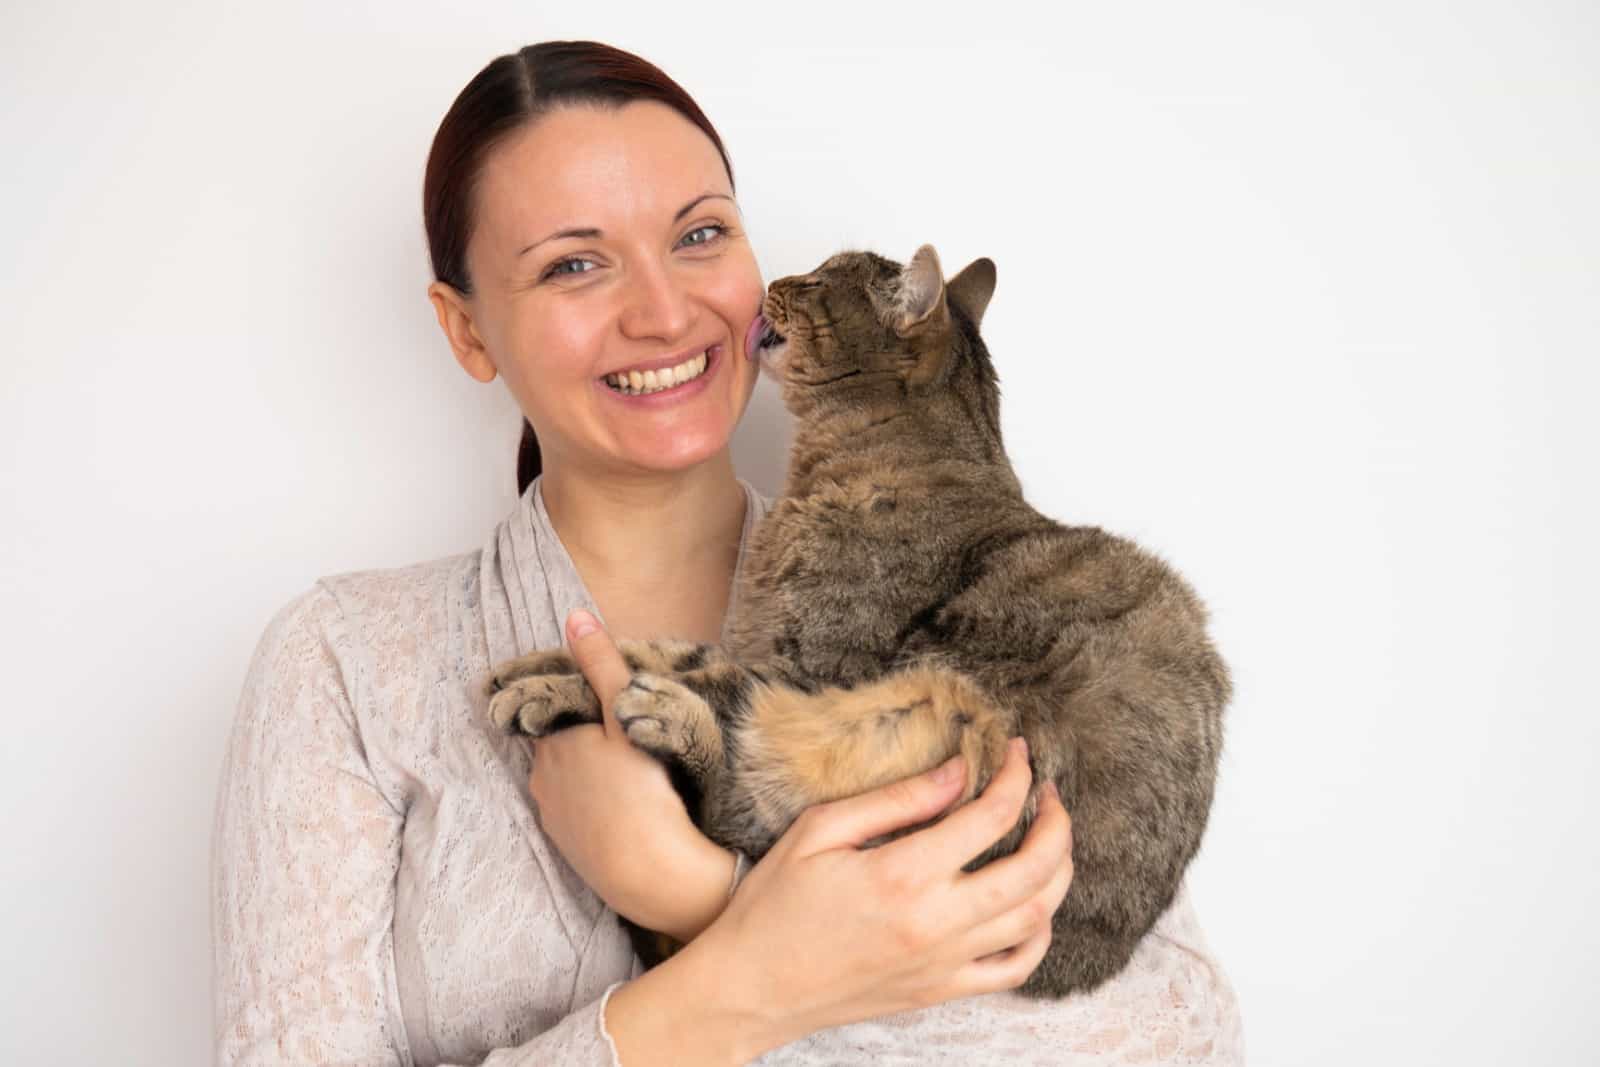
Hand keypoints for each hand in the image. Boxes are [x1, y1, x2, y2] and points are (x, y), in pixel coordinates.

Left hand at [526, 610, 736, 940]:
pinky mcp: (565, 843)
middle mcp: (542, 774)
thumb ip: (601, 665)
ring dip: (584, 769)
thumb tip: (575, 616)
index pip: (553, 705)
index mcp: (554, 738)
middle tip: (620, 733)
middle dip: (580, 733)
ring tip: (624, 770)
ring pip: (564, 776)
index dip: (576, 698)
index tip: (601, 701)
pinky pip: (573, 809)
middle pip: (557, 741)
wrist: (648, 870)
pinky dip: (589, 801)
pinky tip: (618, 803)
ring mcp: (552, 811)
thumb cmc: (642, 787)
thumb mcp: (625, 715)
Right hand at [692, 736, 1073, 1053]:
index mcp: (902, 874)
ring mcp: (944, 964)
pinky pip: (1015, 968)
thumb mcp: (819, 831)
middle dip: (1057, 823)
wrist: (750, 988)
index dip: (1017, 776)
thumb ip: (895, 800)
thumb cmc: (773, 904)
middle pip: (1035, 869)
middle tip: (1048, 793)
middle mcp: (935, 923)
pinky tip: (1032, 905)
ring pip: (1037, 918)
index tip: (1019, 753)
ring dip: (1058, 872)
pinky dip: (1040, 934)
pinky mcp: (941, 991)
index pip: (991, 817)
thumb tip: (958, 773)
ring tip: (1049, 840)